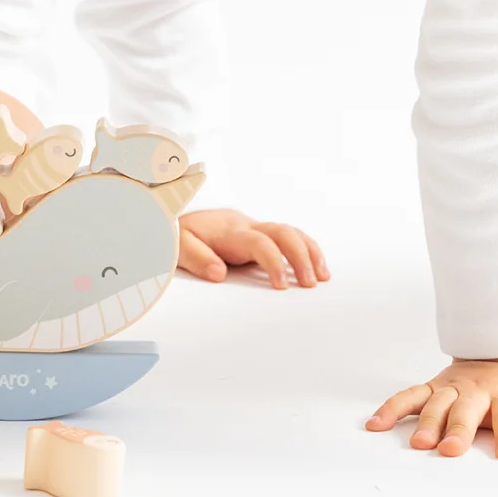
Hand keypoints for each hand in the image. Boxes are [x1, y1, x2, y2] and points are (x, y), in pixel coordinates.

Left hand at [177, 208, 327, 288]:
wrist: (175, 210)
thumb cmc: (179, 232)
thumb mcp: (179, 246)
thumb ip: (197, 258)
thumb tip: (220, 274)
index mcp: (230, 231)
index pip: (260, 242)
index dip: (273, 262)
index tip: (282, 286)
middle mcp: (246, 226)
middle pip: (283, 232)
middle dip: (301, 256)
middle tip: (311, 283)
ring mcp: (254, 227)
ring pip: (290, 231)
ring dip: (309, 251)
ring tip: (323, 276)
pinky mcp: (257, 233)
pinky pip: (287, 236)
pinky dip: (304, 248)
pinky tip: (315, 266)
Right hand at [366, 354, 497, 458]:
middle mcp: (477, 390)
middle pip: (466, 410)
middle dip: (458, 429)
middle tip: (451, 449)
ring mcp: (452, 388)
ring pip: (436, 403)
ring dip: (427, 422)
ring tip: (419, 443)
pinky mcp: (433, 388)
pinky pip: (409, 396)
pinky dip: (392, 409)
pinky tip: (376, 426)